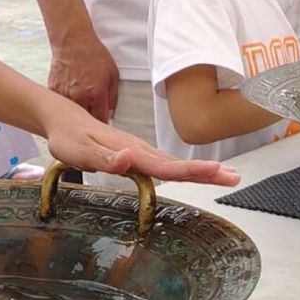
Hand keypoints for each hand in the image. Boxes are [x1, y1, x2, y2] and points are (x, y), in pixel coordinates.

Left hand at [46, 108, 240, 186]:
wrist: (64, 120)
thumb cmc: (69, 138)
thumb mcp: (78, 151)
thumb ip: (103, 159)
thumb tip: (128, 160)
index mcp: (129, 151)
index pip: (163, 166)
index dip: (190, 171)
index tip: (215, 172)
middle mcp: (139, 150)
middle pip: (177, 164)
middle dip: (207, 172)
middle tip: (235, 178)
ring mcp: (140, 151)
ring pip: (174, 163)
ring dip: (201, 170)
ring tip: (227, 176)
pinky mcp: (138, 154)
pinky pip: (165, 163)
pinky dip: (185, 169)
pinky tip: (197, 174)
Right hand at [49, 32, 118, 123]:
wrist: (73, 41)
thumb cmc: (93, 54)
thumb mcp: (113, 73)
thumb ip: (112, 96)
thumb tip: (111, 111)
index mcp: (96, 94)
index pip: (101, 120)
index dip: (103, 124)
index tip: (103, 124)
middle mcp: (79, 96)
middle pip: (84, 119)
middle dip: (89, 119)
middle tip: (92, 115)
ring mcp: (64, 94)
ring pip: (70, 112)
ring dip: (75, 111)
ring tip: (79, 106)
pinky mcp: (53, 89)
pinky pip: (60, 102)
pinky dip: (65, 102)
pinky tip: (69, 97)